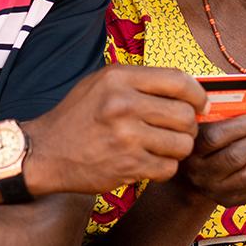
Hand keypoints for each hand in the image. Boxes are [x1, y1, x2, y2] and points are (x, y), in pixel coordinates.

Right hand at [25, 66, 206, 194]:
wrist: (45, 152)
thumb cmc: (77, 116)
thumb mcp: (101, 84)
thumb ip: (140, 82)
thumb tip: (187, 89)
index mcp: (119, 78)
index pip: (179, 80)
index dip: (197, 94)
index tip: (200, 104)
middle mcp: (123, 103)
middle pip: (185, 115)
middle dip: (188, 126)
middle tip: (177, 131)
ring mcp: (126, 136)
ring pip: (182, 144)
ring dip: (177, 149)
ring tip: (161, 147)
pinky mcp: (128, 165)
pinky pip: (168, 168)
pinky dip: (163, 168)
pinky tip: (148, 162)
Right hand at [177, 114, 245, 206]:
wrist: (190, 178)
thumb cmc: (201, 143)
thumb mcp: (200, 128)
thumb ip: (217, 115)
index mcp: (191, 151)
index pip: (214, 138)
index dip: (240, 126)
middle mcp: (201, 175)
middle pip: (235, 158)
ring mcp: (217, 192)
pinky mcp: (232, 202)